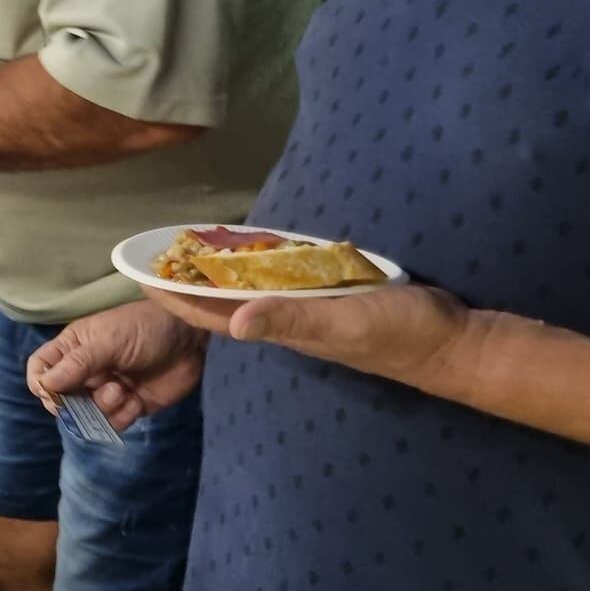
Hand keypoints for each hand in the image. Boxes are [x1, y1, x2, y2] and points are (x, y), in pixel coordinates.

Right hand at [27, 302, 206, 432]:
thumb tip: (45, 385)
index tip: (52, 392)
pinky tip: (137, 401)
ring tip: (122, 392)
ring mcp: (106, 391)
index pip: (40, 370)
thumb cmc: (143, 327)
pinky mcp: (129, 406)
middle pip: (61, 400)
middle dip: (74, 405)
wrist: (189, 338)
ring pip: (87, 416)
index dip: (41, 384)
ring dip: (102, 410)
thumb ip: (77, 364)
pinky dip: (123, 416)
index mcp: (72, 350)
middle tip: (90, 398)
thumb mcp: (108, 340)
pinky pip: (114, 423)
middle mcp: (85, 372)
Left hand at [150, 282, 472, 393]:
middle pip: (224, 302)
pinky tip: (256, 253)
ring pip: (251, 292)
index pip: (210, 313)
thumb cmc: (398, 333)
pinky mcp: (331, 301)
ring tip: (191, 248)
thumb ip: (291, 319)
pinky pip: (283, 283)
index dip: (174, 296)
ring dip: (220, 274)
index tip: (139, 276)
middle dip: (189, 282)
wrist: (451, 342)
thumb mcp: (342, 321)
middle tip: (158, 253)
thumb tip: (233, 322)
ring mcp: (308, 312)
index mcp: (279, 327)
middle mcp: (286, 320)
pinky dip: (261, 267)